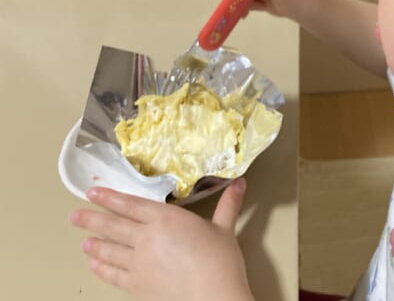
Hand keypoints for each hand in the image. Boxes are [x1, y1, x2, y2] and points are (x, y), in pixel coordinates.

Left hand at [70, 178, 253, 300]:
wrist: (212, 299)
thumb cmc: (220, 263)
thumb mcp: (225, 230)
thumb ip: (228, 206)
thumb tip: (239, 183)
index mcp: (166, 219)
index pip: (131, 205)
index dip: (110, 197)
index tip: (93, 192)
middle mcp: (146, 238)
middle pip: (113, 226)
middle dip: (92, 219)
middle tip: (75, 215)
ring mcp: (138, 264)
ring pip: (109, 250)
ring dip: (94, 244)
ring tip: (84, 241)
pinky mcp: (137, 286)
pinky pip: (113, 275)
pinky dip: (102, 269)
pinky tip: (95, 265)